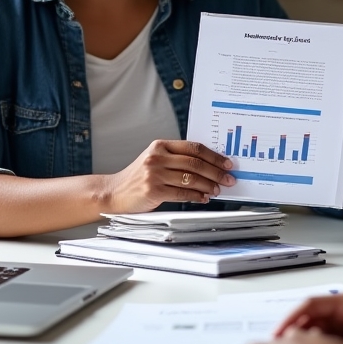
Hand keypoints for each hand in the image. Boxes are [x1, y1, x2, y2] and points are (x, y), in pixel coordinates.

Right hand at [102, 140, 236, 210]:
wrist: (113, 192)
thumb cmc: (137, 178)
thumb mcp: (155, 160)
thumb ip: (176, 159)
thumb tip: (209, 166)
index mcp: (160, 145)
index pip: (194, 147)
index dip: (214, 156)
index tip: (227, 163)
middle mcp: (157, 157)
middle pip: (195, 163)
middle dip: (216, 172)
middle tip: (229, 179)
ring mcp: (154, 173)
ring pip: (191, 179)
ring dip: (209, 185)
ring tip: (218, 190)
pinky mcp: (153, 190)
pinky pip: (182, 193)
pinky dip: (197, 196)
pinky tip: (204, 198)